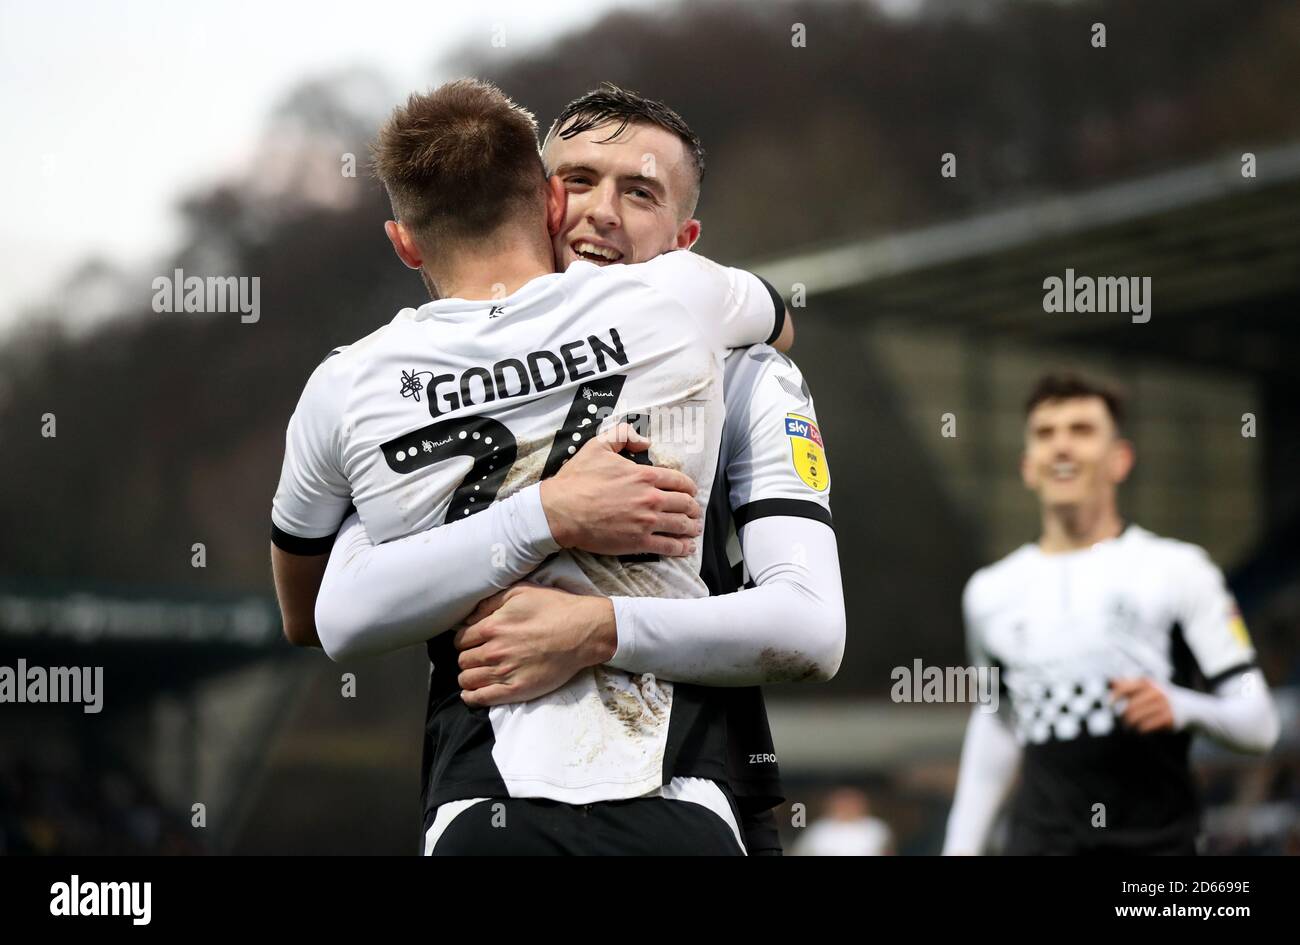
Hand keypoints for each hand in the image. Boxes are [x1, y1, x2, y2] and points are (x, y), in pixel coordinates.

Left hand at [454, 584, 617, 707]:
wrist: (583, 632)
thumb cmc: (555, 608)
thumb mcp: (521, 592)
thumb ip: (491, 602)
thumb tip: (470, 616)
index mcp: (492, 626)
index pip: (461, 639)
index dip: (465, 640)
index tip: (472, 642)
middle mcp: (494, 650)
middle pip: (463, 660)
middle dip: (467, 658)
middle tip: (477, 657)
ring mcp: (504, 672)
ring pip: (468, 679)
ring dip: (467, 677)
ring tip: (475, 674)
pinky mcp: (516, 690)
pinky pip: (481, 698)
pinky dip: (471, 697)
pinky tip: (471, 693)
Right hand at [538, 422, 700, 556]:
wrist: (561, 510)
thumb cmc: (578, 479)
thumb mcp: (598, 446)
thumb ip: (623, 436)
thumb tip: (645, 442)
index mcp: (644, 475)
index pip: (679, 481)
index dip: (689, 487)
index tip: (691, 492)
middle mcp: (651, 498)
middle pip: (684, 504)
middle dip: (693, 508)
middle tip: (695, 512)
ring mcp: (646, 522)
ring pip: (680, 525)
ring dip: (691, 527)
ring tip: (694, 530)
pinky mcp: (638, 542)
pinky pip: (668, 546)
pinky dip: (681, 548)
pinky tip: (687, 548)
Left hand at [1111, 677, 1175, 733]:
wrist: (1187, 707)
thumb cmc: (1157, 697)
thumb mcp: (1144, 688)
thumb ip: (1127, 685)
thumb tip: (1111, 682)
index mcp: (1146, 683)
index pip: (1124, 688)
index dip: (1114, 697)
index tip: (1107, 705)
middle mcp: (1155, 692)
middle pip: (1129, 707)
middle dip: (1122, 716)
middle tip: (1122, 721)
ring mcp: (1164, 705)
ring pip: (1137, 718)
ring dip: (1130, 724)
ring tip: (1128, 726)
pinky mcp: (1169, 718)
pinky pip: (1147, 726)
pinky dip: (1140, 729)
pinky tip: (1139, 730)